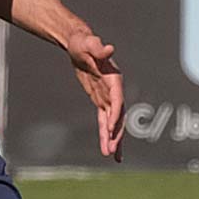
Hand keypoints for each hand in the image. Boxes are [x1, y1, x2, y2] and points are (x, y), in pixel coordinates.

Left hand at [66, 30, 123, 160]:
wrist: (79, 44)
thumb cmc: (84, 43)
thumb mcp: (89, 43)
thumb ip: (99, 48)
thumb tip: (109, 48)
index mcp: (114, 80)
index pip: (117, 101)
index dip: (115, 115)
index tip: (110, 129)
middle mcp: (115, 92)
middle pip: (118, 117)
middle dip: (116, 134)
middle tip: (112, 150)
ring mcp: (108, 98)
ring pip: (113, 123)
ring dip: (112, 140)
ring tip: (111, 156)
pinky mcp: (100, 102)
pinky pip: (103, 121)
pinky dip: (105, 134)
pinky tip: (106, 147)